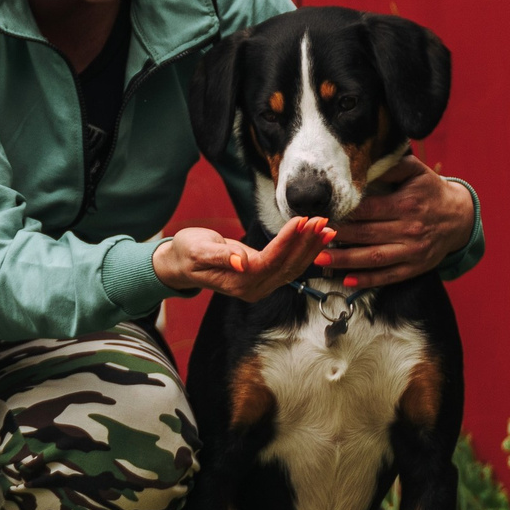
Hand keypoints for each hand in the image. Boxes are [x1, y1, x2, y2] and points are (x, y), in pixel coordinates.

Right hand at [154, 217, 333, 302]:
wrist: (182, 265)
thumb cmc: (187, 253)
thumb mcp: (197, 250)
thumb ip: (220, 256)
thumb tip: (241, 262)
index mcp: (239, 282)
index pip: (270, 260)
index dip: (287, 241)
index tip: (301, 220)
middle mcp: (254, 289)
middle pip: (287, 266)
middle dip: (306, 243)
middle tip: (322, 220)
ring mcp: (261, 286)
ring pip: (293, 268)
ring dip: (311, 248)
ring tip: (327, 227)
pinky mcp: (265, 278)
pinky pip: (289, 266)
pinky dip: (305, 251)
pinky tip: (316, 238)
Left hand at [315, 155, 475, 287]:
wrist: (459, 217)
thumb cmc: (430, 191)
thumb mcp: (416, 172)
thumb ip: (391, 166)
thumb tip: (365, 163)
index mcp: (407, 204)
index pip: (368, 209)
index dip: (343, 212)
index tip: (320, 213)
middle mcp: (410, 229)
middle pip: (367, 234)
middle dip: (337, 236)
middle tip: (312, 236)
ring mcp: (412, 251)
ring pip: (374, 257)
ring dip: (345, 260)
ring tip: (319, 258)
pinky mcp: (415, 267)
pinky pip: (388, 276)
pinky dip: (367, 279)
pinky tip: (346, 279)